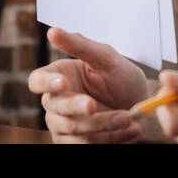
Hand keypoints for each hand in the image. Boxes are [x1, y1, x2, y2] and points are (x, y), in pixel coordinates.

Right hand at [27, 29, 151, 142]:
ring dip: (102, 125)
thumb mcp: (106, 58)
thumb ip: (80, 45)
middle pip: (56, 108)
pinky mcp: (76, 144)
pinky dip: (111, 138)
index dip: (46, 83)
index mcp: (58, 77)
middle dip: (77, 107)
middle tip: (94, 105)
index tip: (63, 83)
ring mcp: (64, 126)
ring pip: (74, 130)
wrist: (141, 105)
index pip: (36, 80)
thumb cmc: (121, 77)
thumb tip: (52, 31)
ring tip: (128, 118)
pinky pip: (86, 145)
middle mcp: (56, 103)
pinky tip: (131, 129)